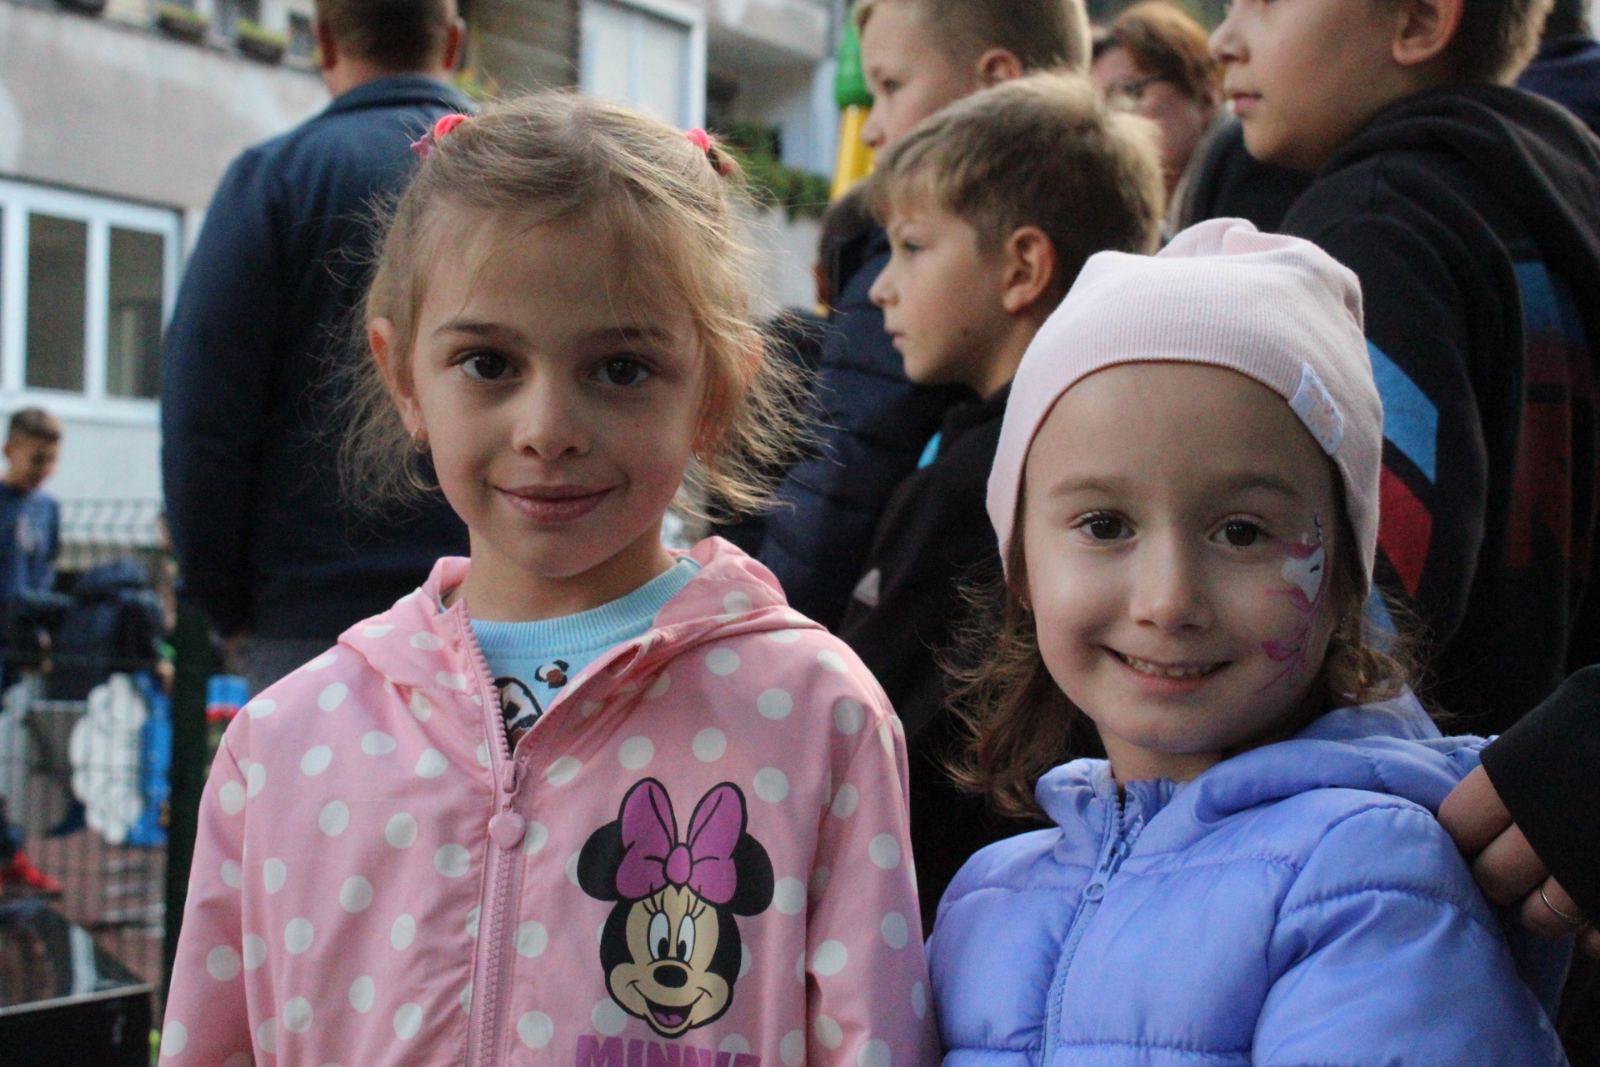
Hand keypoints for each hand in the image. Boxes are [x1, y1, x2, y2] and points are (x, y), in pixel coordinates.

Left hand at [1440, 766, 1598, 956]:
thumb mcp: (1560, 733)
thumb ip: (1518, 775)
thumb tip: (1467, 830)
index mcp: (1523, 771)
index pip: (1460, 825)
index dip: (1468, 838)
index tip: (1480, 840)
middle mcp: (1553, 818)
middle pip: (1494, 877)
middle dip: (1502, 880)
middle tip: (1520, 871)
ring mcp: (1591, 862)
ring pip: (1543, 918)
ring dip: (1548, 913)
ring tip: (1566, 889)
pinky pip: (1598, 943)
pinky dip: (1597, 938)